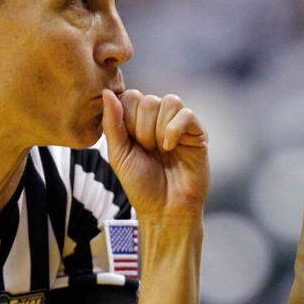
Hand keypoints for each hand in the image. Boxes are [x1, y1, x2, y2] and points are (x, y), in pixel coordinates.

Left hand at [101, 89, 208, 219]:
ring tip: (160, 151)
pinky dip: (175, 130)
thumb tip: (106, 92)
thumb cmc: (140, 186)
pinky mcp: (198, 133)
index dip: (126, 118)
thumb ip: (112, 123)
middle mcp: (160, 120)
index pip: (130, 96)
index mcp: (139, 122)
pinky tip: (171, 147)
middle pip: (148, 100)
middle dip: (142, 128)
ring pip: (169, 101)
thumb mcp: (118, 154)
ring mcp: (180, 125)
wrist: (165, 210)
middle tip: (146, 151)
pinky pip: (187, 114)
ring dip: (158, 130)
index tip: (129, 143)